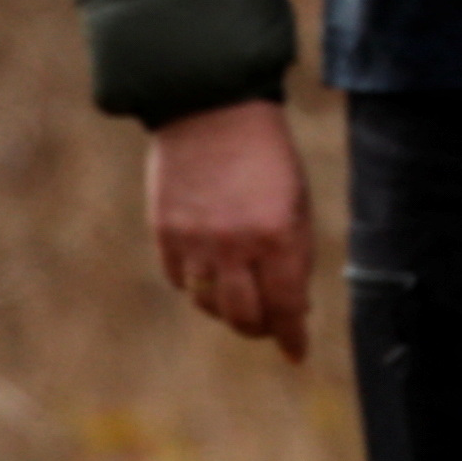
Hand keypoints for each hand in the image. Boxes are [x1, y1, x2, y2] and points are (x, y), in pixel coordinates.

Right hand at [146, 96, 311, 360]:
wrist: (211, 107)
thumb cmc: (265, 155)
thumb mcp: (296, 200)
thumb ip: (294, 254)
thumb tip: (292, 306)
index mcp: (278, 236)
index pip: (287, 307)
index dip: (292, 336)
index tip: (297, 354)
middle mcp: (235, 246)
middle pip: (245, 319)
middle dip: (260, 328)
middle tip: (267, 325)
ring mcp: (195, 241)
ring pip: (208, 305)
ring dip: (226, 309)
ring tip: (237, 293)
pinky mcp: (164, 232)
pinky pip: (179, 281)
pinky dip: (195, 284)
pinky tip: (206, 268)